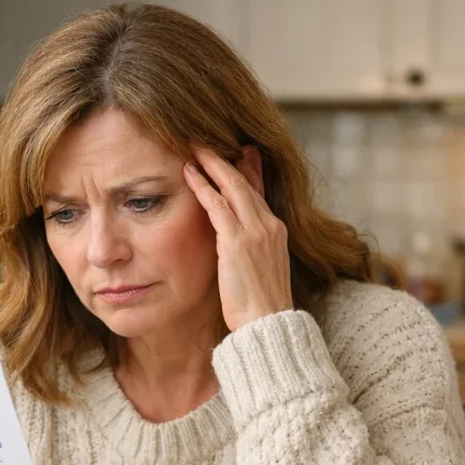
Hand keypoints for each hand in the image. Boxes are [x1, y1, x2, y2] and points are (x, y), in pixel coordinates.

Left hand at [182, 146, 292, 331]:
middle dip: (226, 159)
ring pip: (232, 186)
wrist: (267, 324)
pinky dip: (203, 187)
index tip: (241, 151)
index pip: (259, 192)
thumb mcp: (258, 272)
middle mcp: (269, 226)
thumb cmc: (259, 307)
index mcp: (276, 232)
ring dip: (211, 164)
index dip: (249, 170)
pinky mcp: (237, 242)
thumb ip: (249, 253)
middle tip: (207, 140)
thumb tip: (237, 251)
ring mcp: (255, 232)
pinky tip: (189, 173)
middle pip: (246, 182)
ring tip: (193, 147)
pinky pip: (217, 206)